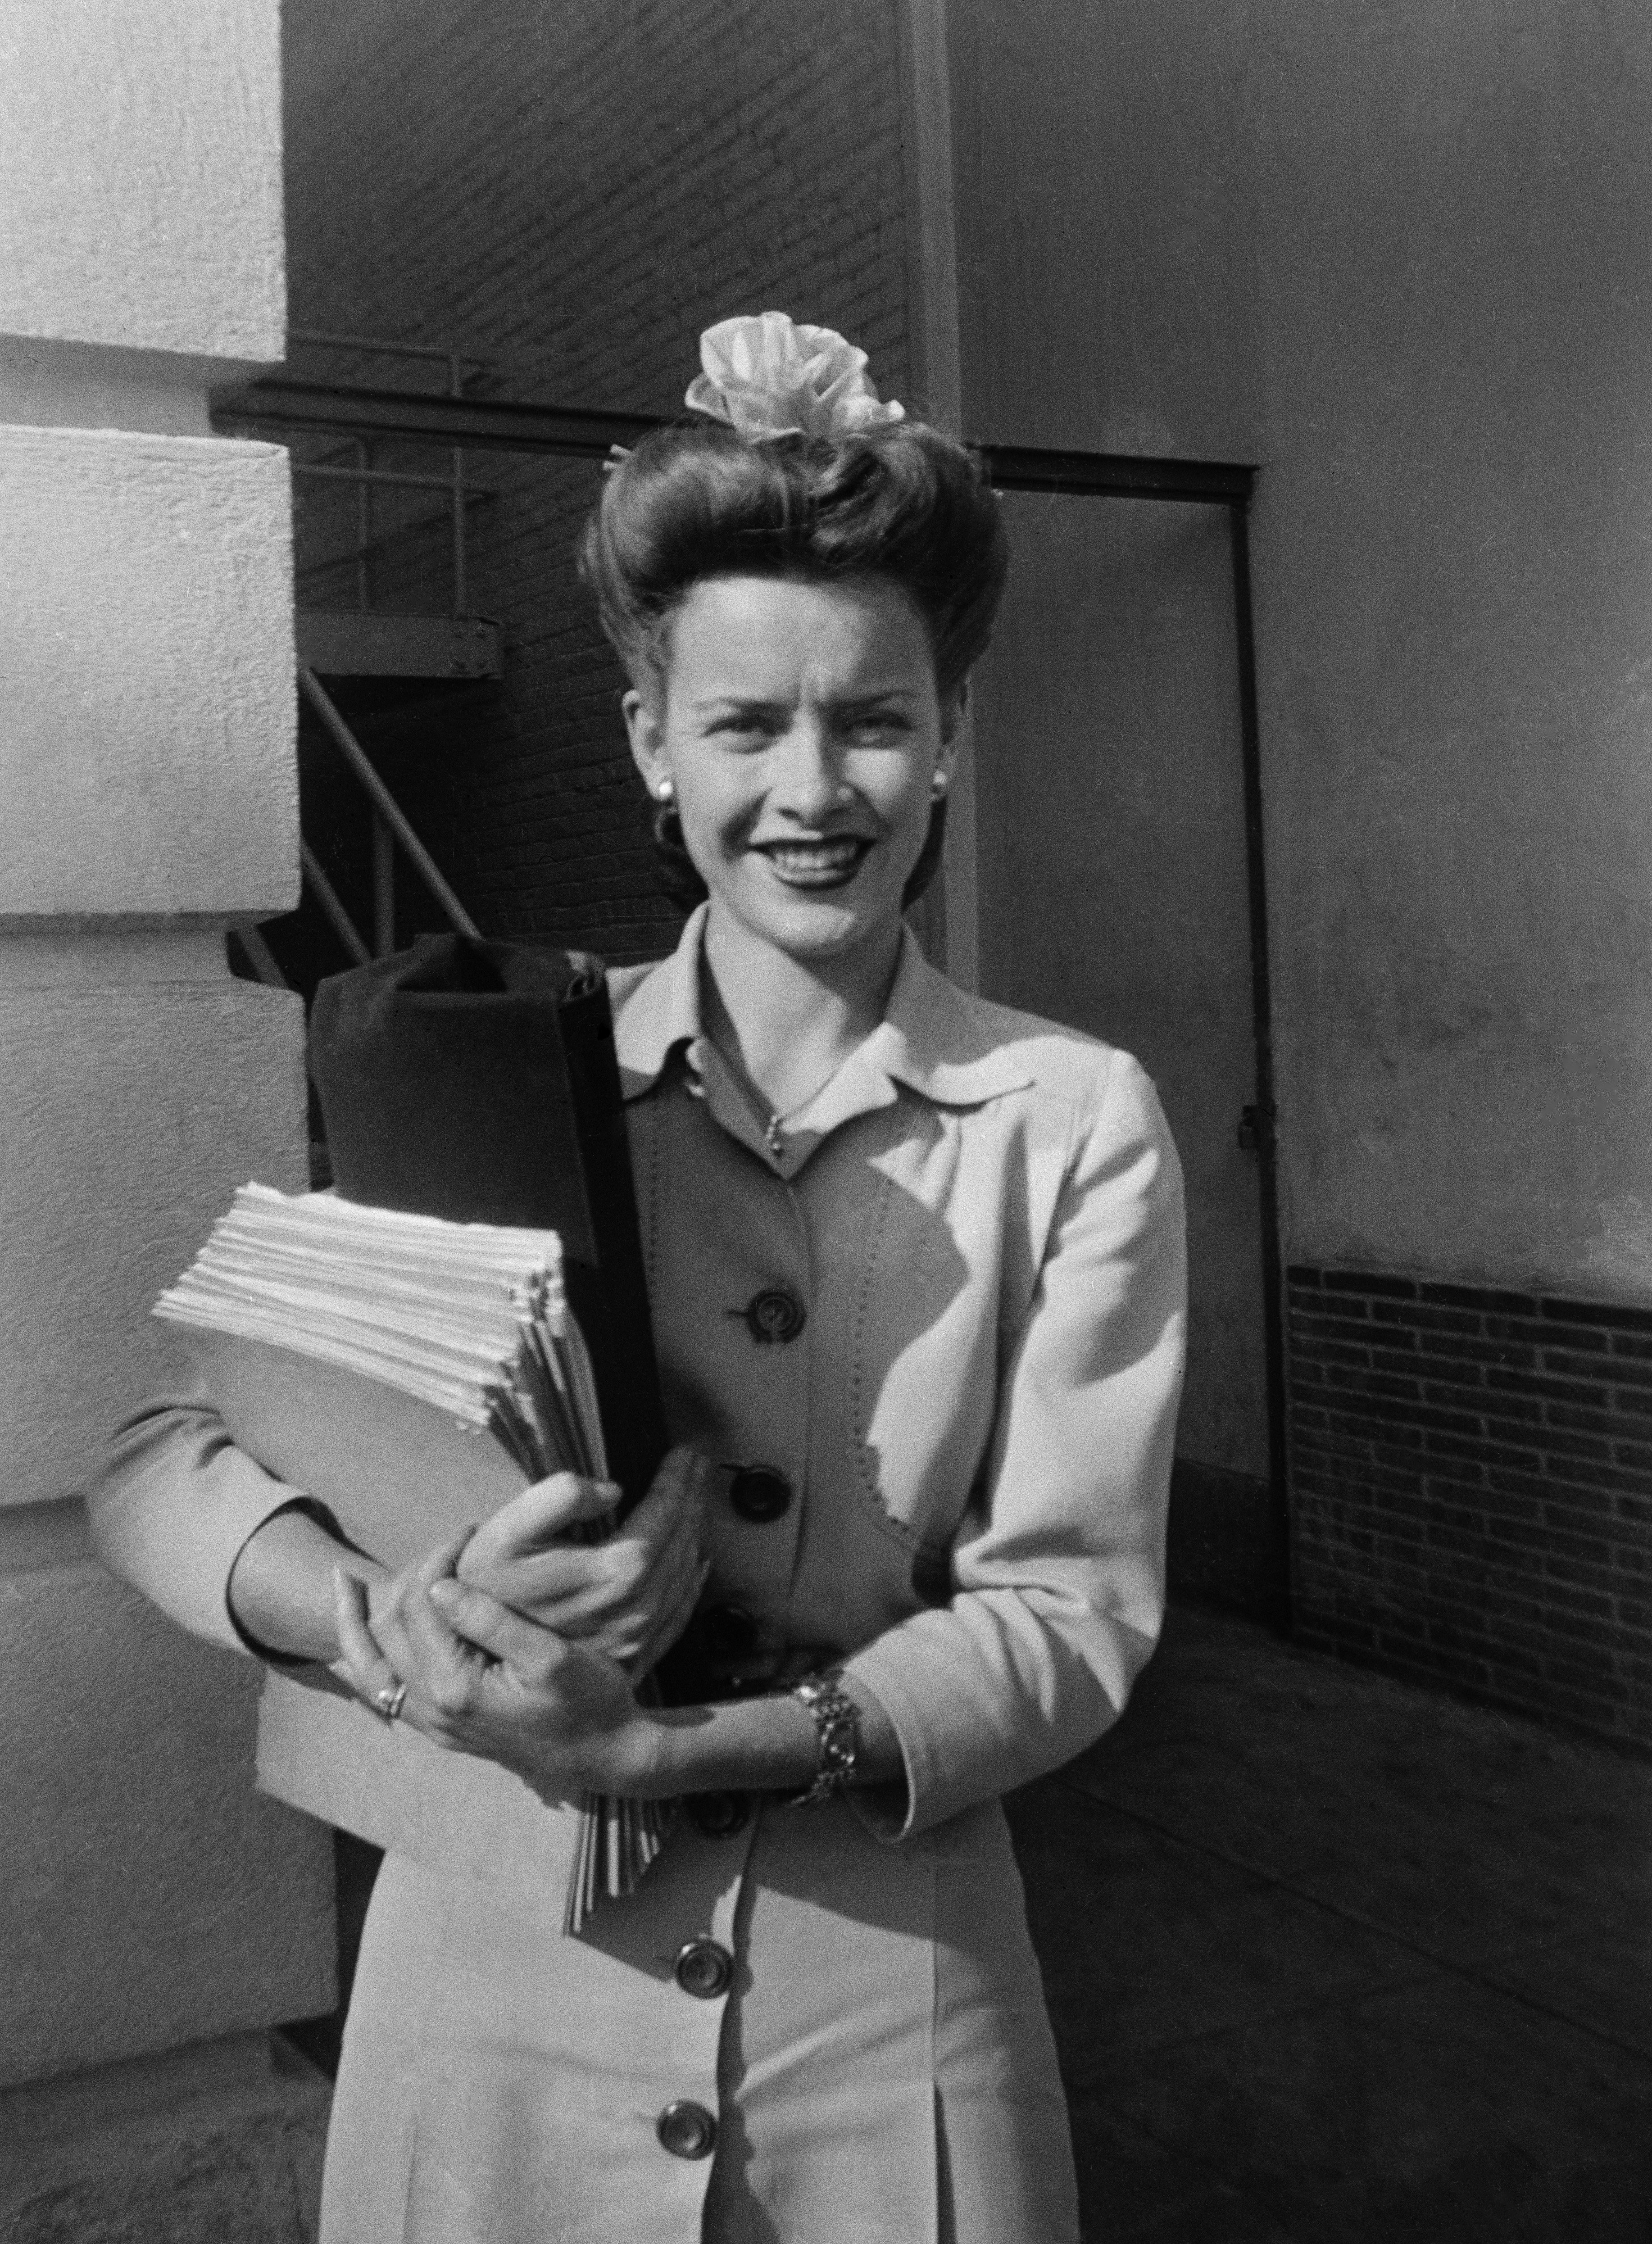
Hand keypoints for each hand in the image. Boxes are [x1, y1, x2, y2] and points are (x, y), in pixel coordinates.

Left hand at [331, 1539, 662, 1799]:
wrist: (603, 1755)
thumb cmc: (589, 1701)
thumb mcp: (552, 1657)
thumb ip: (492, 1622)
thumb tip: (441, 1584)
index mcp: (457, 1687)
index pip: (423, 1605)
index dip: (439, 1558)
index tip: (470, 1531)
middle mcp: (432, 1710)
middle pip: (390, 1628)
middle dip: (406, 1576)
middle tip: (441, 1545)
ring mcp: (431, 1724)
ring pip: (368, 1668)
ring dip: (354, 1623)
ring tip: (343, 1583)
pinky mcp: (439, 1729)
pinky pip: (379, 1697)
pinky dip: (357, 1668)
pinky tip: (343, 1651)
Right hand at [455, 1446, 709, 1676]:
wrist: (473, 1653)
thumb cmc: (487, 1585)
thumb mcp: (506, 1531)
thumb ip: (558, 1497)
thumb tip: (610, 1491)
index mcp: (613, 1576)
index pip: (664, 1515)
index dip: (677, 1481)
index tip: (685, 1453)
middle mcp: (635, 1611)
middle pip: (681, 1543)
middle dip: (692, 1498)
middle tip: (697, 1465)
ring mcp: (637, 1638)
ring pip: (685, 1574)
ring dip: (694, 1532)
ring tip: (694, 1499)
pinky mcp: (633, 1656)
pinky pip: (679, 1613)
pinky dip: (693, 1582)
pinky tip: (697, 1563)